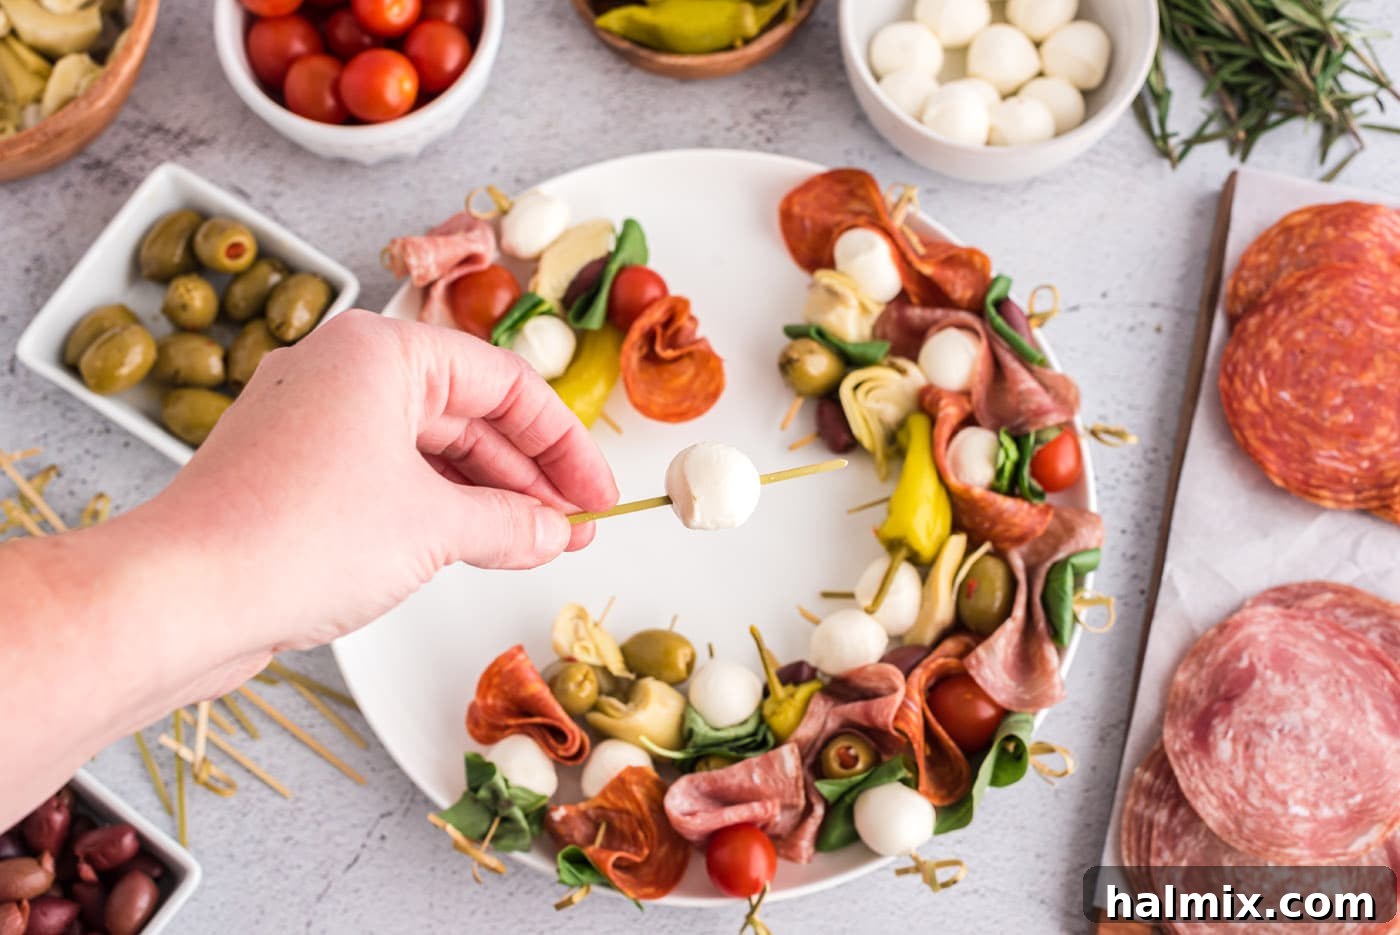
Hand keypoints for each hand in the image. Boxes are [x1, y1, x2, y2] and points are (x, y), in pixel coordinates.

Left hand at [157, 309, 617, 658]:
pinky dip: (436, 510)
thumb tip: (556, 533)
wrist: (180, 597)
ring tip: (538, 544)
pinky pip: (387, 477)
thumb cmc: (298, 538)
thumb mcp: (434, 528)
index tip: (599, 494)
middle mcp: (343, 371)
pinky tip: (476, 548)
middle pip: (467, 413)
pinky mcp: (292, 470)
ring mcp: (312, 421)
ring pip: (427, 449)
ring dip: (486, 497)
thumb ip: (511, 524)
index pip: (505, 382)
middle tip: (575, 526)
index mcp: (380, 352)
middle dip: (528, 475)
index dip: (565, 443)